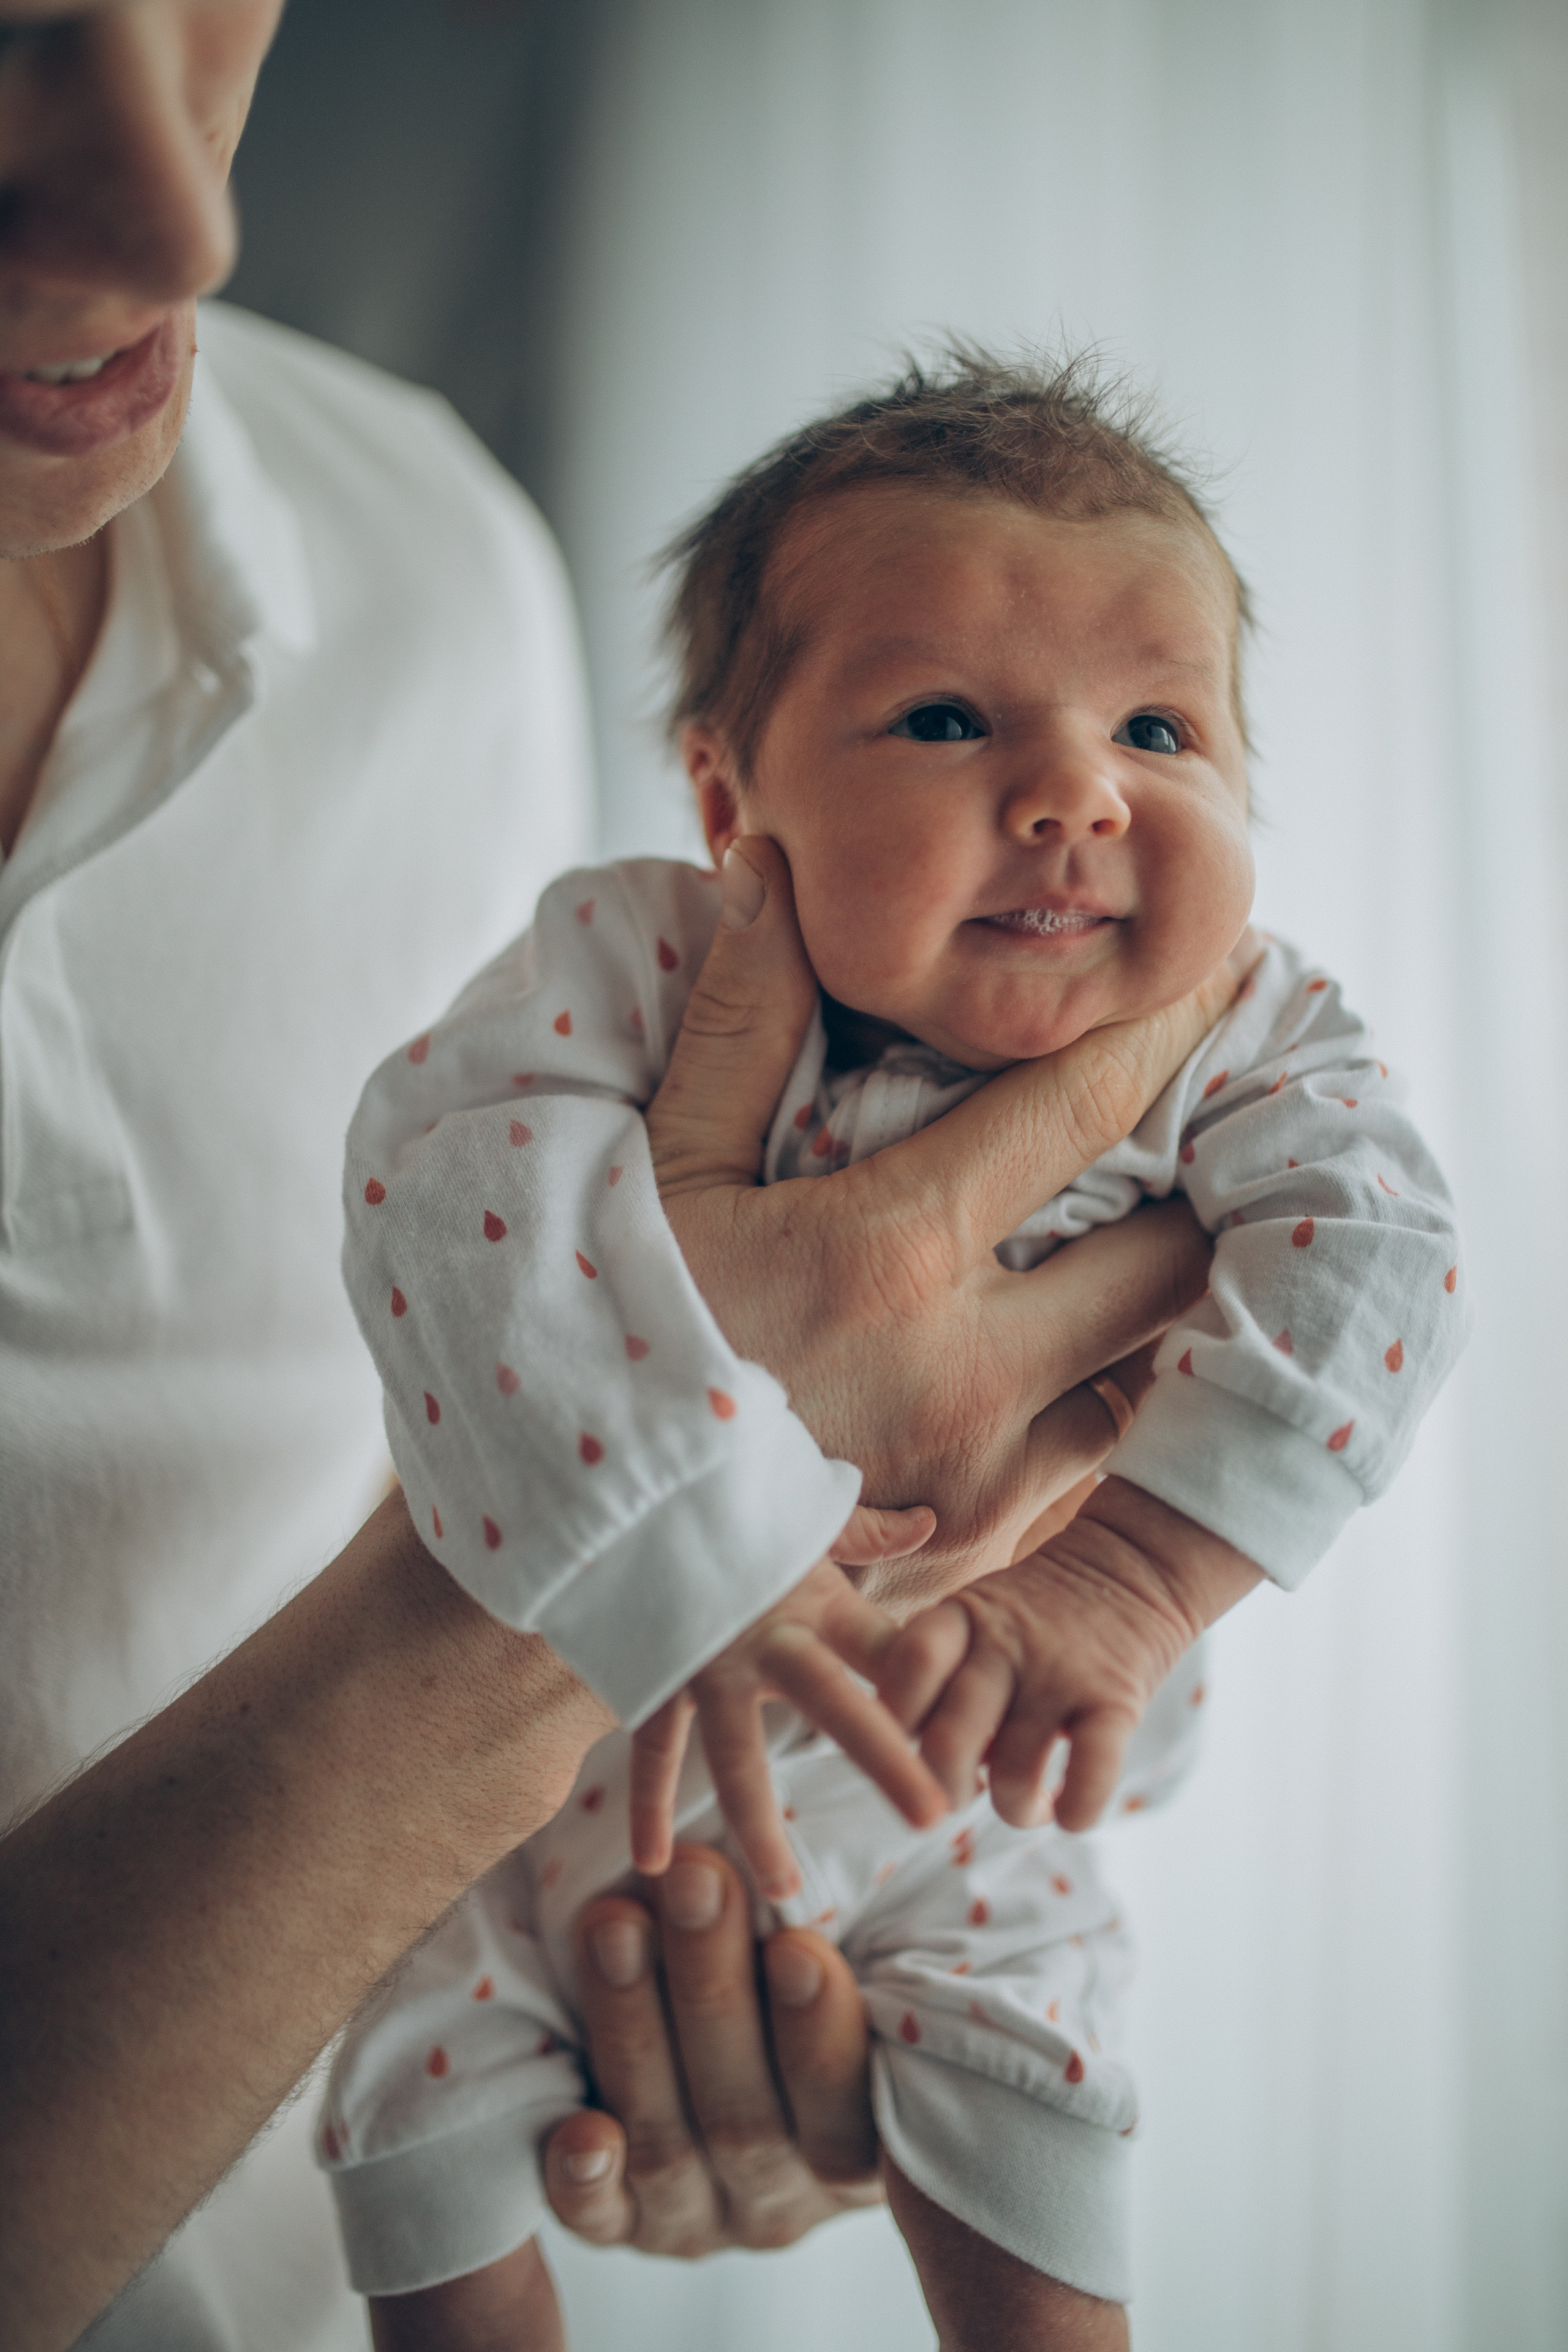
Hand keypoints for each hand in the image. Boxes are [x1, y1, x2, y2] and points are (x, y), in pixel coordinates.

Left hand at [544, 1845, 880, 2254]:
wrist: (730, 2090)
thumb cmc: (798, 2001)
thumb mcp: (859, 1981)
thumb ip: (864, 1944)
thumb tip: (911, 1837)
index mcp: (862, 2146)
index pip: (848, 2107)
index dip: (820, 2033)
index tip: (799, 1944)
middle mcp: (781, 2196)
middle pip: (746, 2112)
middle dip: (713, 1989)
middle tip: (694, 1879)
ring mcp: (696, 2216)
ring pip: (666, 2142)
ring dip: (637, 2028)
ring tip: (612, 1923)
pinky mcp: (619, 2226)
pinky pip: (598, 2219)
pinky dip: (586, 2179)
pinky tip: (576, 2134)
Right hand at [630, 1505, 943, 1894]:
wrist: (639, 1488)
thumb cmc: (737, 1510)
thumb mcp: (803, 1516)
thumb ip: (868, 1532)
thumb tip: (927, 1521)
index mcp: (818, 1600)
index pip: (890, 1650)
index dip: (929, 1691)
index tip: (968, 1744)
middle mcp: (767, 1635)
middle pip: (833, 1701)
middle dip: (884, 1758)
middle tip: (932, 1814)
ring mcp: (707, 1662)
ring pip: (735, 1753)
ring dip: (759, 1823)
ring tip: (785, 1888)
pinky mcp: (657, 1676)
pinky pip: (651, 1751)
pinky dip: (647, 1806)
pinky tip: (652, 1865)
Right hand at [648, 838, 1256, 1612]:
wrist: (578, 1542)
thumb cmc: (609, 1340)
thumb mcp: (661, 1176)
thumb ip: (740, 1024)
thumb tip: (768, 869)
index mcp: (893, 1256)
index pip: (1079, 1112)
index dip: (1159, 1033)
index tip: (1218, 975)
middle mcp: (972, 1374)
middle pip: (1167, 1259)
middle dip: (1199, 1189)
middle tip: (1211, 1136)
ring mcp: (986, 1480)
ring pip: (1144, 1372)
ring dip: (1150, 1307)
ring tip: (1144, 1245)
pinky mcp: (979, 1550)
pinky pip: (1088, 1463)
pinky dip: (1092, 1399)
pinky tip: (1060, 1360)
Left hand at [880, 1475, 1264, 1830]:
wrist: (1137, 1561)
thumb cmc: (1042, 1609)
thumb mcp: (980, 1611)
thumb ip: (943, 1667)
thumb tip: (903, 1754)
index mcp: (963, 1617)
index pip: (909, 1666)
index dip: (896, 1718)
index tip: (904, 1743)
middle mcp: (1006, 1645)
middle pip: (947, 1743)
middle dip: (944, 1790)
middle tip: (958, 1794)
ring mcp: (1061, 1674)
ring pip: (1014, 1777)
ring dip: (1015, 1810)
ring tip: (1027, 1804)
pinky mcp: (1117, 1702)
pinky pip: (1088, 1779)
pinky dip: (1073, 1812)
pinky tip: (1067, 1810)